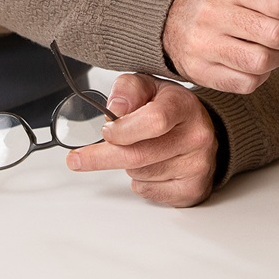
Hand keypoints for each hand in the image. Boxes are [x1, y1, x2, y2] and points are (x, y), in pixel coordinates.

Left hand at [66, 73, 217, 206]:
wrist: (199, 130)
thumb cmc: (168, 108)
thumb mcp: (146, 86)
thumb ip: (127, 90)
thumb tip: (116, 109)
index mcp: (184, 106)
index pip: (154, 120)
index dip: (123, 129)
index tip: (105, 132)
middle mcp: (196, 136)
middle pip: (139, 155)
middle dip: (103, 157)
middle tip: (79, 159)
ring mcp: (197, 166)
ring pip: (139, 175)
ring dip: (127, 165)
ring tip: (140, 149)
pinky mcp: (192, 190)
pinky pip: (148, 192)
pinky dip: (140, 182)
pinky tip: (151, 167)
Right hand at [162, 0, 278, 92]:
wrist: (171, 19)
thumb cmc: (223, 0)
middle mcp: (213, 14)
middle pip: (275, 34)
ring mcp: (205, 45)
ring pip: (262, 62)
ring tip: (278, 48)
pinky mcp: (202, 72)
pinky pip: (246, 83)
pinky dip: (261, 76)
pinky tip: (257, 62)